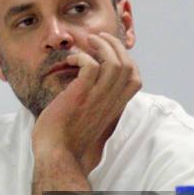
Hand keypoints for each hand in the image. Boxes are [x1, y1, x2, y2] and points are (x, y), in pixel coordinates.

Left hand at [32, 32, 140, 171]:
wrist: (57, 156)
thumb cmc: (69, 142)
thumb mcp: (92, 125)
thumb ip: (98, 110)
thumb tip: (92, 97)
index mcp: (114, 108)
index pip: (135, 79)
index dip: (127, 61)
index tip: (111, 52)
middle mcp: (110, 102)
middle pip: (128, 66)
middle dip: (115, 46)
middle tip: (98, 38)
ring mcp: (96, 99)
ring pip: (114, 63)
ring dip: (102, 46)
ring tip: (87, 42)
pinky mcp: (80, 96)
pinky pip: (90, 66)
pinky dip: (82, 57)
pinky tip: (71, 60)